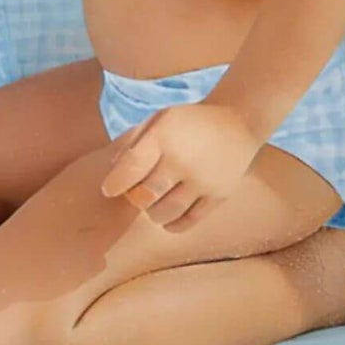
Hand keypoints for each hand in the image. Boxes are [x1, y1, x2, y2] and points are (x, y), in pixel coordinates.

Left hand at [98, 101, 264, 231]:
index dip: (116, 183)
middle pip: (147, 194)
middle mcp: (184, 161)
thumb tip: (112, 169)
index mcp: (165, 137)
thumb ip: (133, 141)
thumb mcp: (159, 119)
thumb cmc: (189, 123)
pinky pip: (190, 221)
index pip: (132, 166)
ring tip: (153, 202)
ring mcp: (203, 181)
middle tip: (135, 194)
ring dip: (152, 212)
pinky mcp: (219, 196)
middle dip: (134, 198)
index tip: (108, 190)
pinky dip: (173, 224)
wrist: (236, 123)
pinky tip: (166, 218)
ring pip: (166, 212)